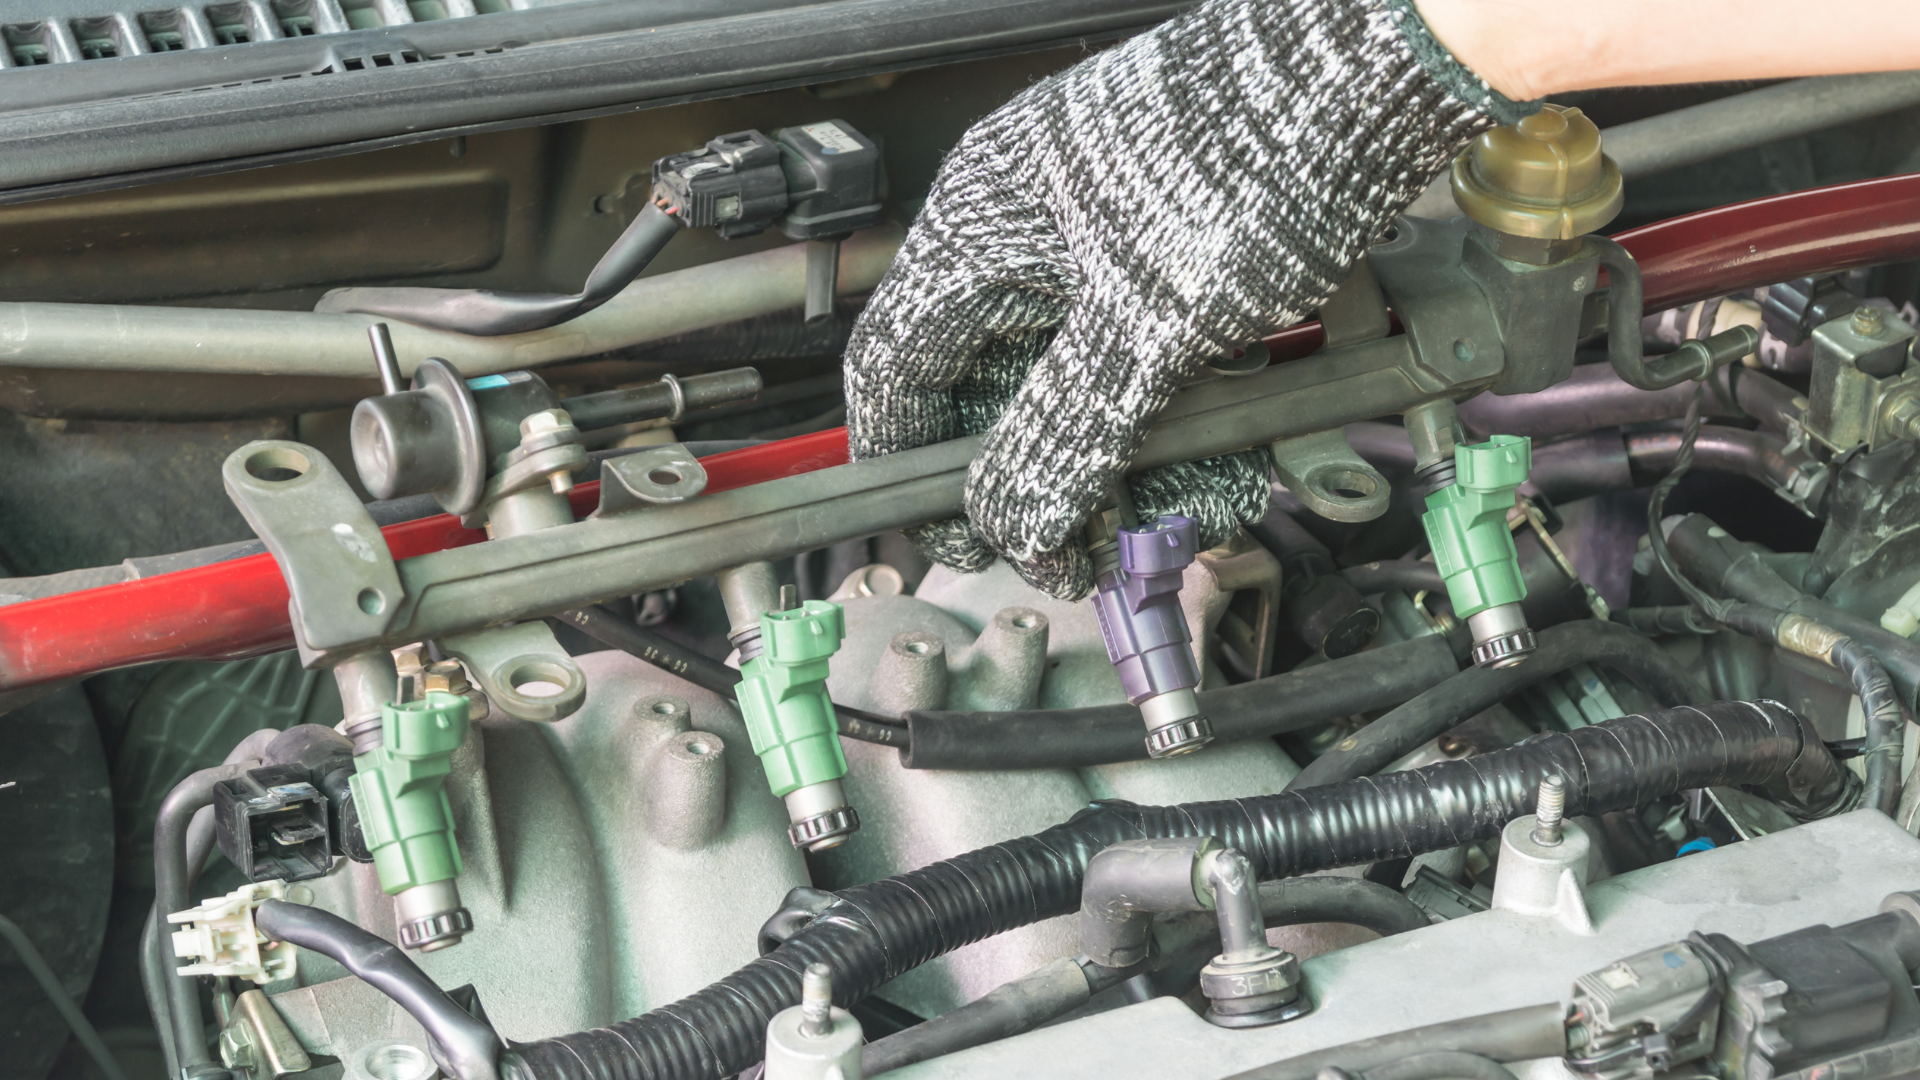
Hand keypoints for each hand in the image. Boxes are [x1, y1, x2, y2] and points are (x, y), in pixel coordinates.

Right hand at [844, 0, 1524, 597]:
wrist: (1381, 69)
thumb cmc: (1256, 151)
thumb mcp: (1148, 327)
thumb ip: (1068, 435)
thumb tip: (1012, 522)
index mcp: (977, 229)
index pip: (895, 370)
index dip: (911, 468)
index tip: (957, 534)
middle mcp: (1024, 231)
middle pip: (999, 393)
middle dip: (1055, 483)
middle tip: (1095, 548)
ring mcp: (1100, 240)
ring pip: (1083, 386)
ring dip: (1133, 464)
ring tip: (1201, 497)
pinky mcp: (1168, 251)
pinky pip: (1147, 359)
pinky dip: (1180, 415)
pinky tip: (1232, 450)